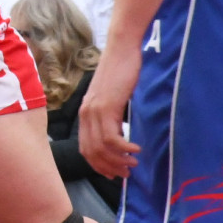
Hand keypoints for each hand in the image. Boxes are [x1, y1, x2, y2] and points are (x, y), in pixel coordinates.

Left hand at [78, 46, 143, 178]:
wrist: (122, 49)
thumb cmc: (121, 71)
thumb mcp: (112, 97)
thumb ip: (111, 114)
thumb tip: (119, 133)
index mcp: (85, 113)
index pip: (85, 148)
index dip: (98, 165)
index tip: (113, 173)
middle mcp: (86, 114)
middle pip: (91, 153)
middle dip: (109, 168)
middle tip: (127, 173)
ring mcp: (94, 111)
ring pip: (101, 148)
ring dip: (118, 161)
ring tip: (134, 164)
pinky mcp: (106, 107)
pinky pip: (111, 138)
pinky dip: (124, 148)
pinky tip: (137, 149)